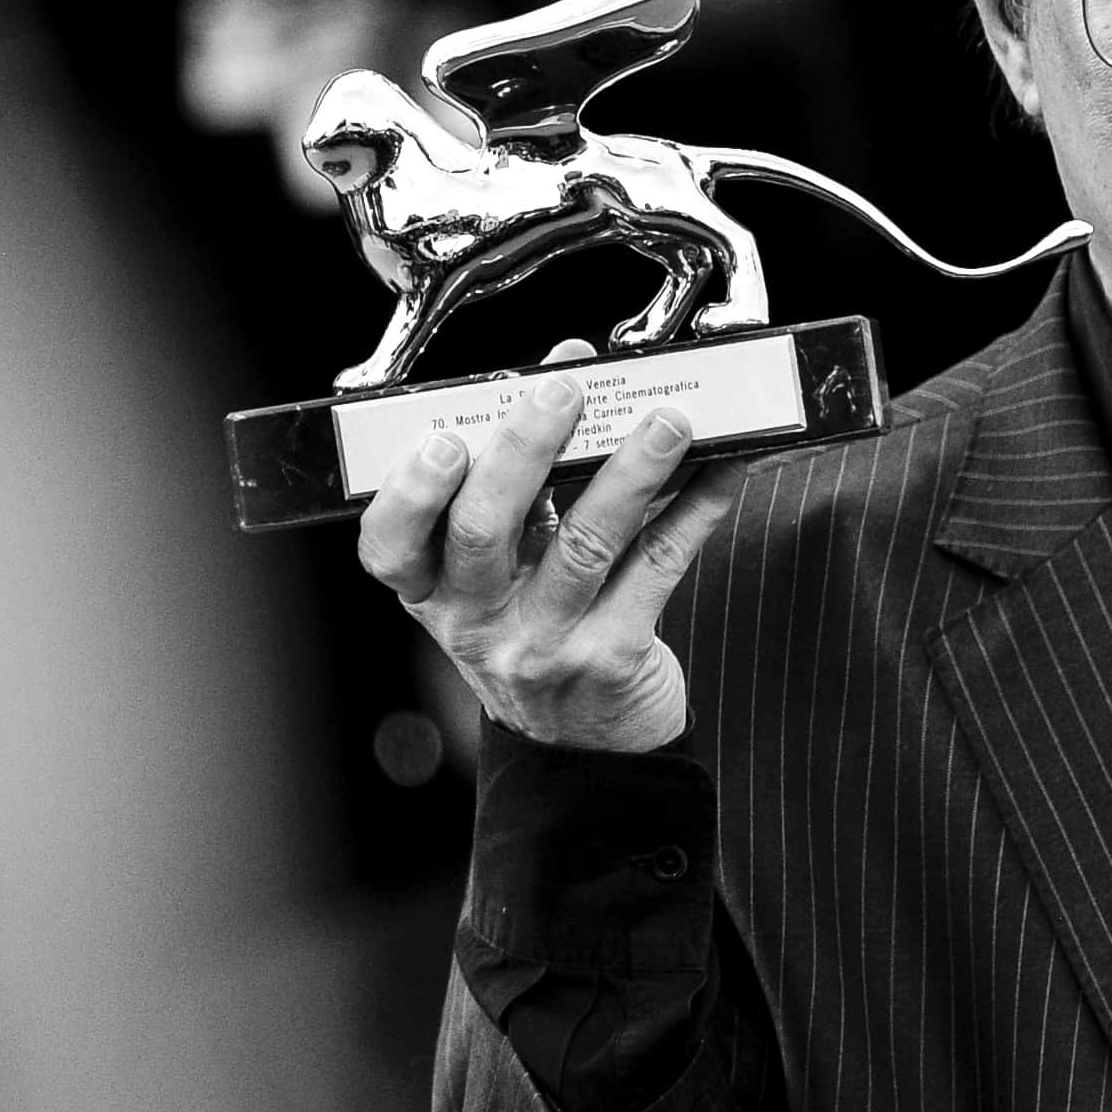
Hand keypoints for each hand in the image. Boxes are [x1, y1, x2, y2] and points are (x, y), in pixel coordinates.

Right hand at [358, 346, 737, 754]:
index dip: (410, 491)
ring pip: (584, 545)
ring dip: (630, 472)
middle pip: (484, 529)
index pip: (391, 543)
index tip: (443, 436)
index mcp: (435, 590)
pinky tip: (721, 470)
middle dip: (524, 450)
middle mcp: (478, 622)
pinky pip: (657, 569)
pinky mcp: (612, 659)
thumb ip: (526, 470)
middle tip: (564, 390)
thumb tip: (568, 364)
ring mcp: (544, 645)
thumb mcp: (504, 568)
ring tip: (668, 420)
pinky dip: (694, 511)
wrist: (588, 748)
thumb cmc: (541, 631)